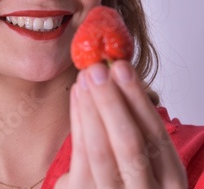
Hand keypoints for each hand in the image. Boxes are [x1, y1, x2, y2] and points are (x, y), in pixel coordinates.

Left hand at [55, 61, 187, 188]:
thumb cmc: (123, 177)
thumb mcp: (141, 159)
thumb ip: (138, 128)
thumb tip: (119, 75)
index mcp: (169, 180)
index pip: (157, 136)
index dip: (138, 99)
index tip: (122, 68)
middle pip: (130, 142)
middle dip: (112, 101)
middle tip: (98, 68)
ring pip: (101, 149)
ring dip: (91, 106)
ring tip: (84, 76)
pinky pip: (81, 153)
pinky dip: (78, 120)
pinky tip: (76, 94)